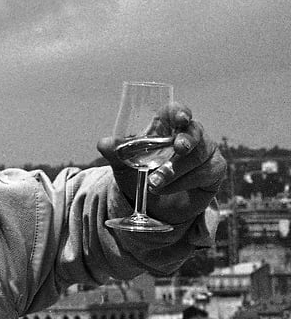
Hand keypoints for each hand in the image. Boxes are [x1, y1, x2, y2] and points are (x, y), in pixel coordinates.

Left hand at [97, 102, 226, 221]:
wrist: (155, 206)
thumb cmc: (141, 176)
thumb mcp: (124, 166)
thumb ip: (115, 153)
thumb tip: (104, 143)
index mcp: (166, 127)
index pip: (176, 111)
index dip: (180, 111)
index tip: (180, 118)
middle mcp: (190, 135)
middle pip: (195, 130)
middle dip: (187, 139)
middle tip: (178, 148)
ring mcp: (205, 152)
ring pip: (197, 155)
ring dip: (175, 170)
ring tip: (154, 183)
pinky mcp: (214, 170)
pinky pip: (205, 172)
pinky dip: (184, 182)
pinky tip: (168, 189)